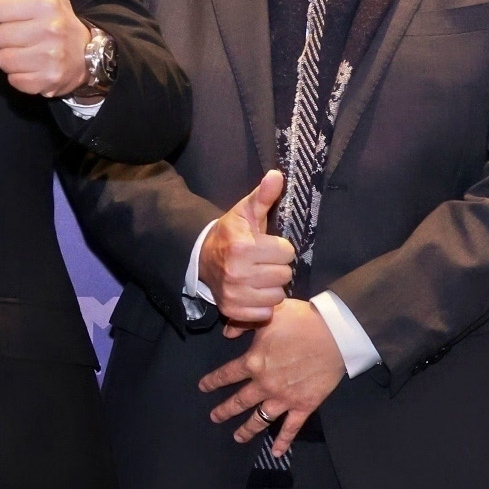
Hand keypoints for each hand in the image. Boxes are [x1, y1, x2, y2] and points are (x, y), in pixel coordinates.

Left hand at [0, 0, 92, 98]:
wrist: (88, 55)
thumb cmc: (58, 16)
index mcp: (44, 4)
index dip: (5, 12)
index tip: (21, 14)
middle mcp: (49, 30)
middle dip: (8, 36)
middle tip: (26, 35)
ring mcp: (49, 58)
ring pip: (2, 59)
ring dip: (12, 57)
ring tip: (30, 51)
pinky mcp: (48, 82)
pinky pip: (13, 80)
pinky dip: (21, 77)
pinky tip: (35, 67)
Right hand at [197, 168, 293, 325]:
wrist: (201, 258)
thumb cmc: (230, 233)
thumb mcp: (245, 212)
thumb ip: (264, 196)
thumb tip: (277, 175)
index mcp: (242, 246)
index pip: (287, 252)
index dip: (281, 247)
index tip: (268, 245)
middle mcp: (237, 272)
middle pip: (285, 275)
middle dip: (278, 267)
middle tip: (264, 261)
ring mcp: (234, 293)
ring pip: (278, 294)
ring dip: (272, 286)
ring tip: (260, 276)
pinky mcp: (232, 310)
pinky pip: (265, 312)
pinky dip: (263, 305)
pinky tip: (254, 292)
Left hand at [199, 297, 345, 453]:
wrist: (336, 333)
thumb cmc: (303, 320)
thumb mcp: (268, 314)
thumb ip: (243, 323)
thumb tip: (227, 333)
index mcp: (253, 362)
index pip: (226, 375)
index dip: (213, 382)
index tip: (203, 388)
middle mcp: (264, 384)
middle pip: (239, 401)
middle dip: (224, 411)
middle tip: (214, 417)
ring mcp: (284, 398)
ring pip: (260, 418)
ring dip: (247, 429)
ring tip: (237, 437)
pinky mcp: (304, 405)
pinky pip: (291, 427)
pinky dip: (283, 441)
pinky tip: (276, 452)